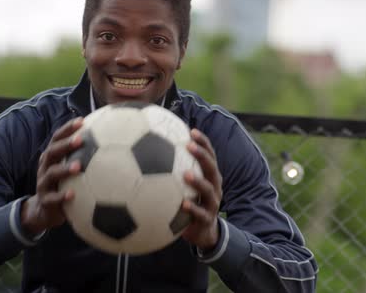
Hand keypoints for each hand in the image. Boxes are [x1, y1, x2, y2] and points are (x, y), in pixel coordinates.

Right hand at [21, 117, 83, 234]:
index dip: (67, 129)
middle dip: (65, 144)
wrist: (45, 211)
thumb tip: (109, 140)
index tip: (82, 121)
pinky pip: (53, 199)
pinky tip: (73, 194)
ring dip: (64, 169)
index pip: (57, 138)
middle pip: (52, 152)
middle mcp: (46, 167)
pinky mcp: (46, 201)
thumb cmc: (63, 184)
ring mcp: (44, 184)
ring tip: (78, 167)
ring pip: (51, 174)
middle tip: (80, 140)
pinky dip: (62, 196)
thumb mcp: (70, 168)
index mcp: (52, 157)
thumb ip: (84, 156)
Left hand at [181, 129, 222, 250]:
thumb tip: (152, 153)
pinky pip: (201, 214)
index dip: (203, 143)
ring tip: (186, 174)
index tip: (191, 131)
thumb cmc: (190, 204)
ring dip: (198, 181)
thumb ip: (175, 172)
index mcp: (209, 177)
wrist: (203, 233)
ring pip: (209, 190)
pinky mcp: (207, 220)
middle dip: (202, 155)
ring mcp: (212, 204)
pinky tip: (183, 204)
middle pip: (212, 168)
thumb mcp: (184, 188)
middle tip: (189, 145)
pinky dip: (193, 209)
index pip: (209, 156)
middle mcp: (213, 187)